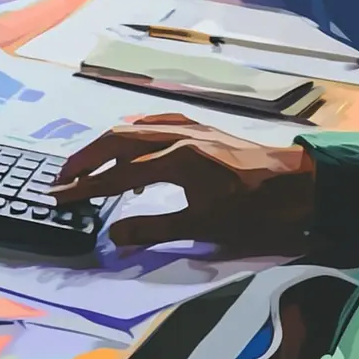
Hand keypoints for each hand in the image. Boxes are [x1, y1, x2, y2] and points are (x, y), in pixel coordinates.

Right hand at [50, 114, 314, 253]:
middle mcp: (176, 136)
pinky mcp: (198, 127)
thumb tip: (115, 234)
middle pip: (116, 141)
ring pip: (131, 129)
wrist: (298, 182)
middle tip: (61, 177)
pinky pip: (152, 123)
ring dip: (103, 146)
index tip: (60, 196)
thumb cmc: (255, 209)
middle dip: (84, 159)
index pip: (118, 175)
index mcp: (176, 161)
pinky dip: (129, 134)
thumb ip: (156, 229)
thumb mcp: (206, 225)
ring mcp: (187, 128)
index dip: (86, 187)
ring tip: (86, 165)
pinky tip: (126, 142)